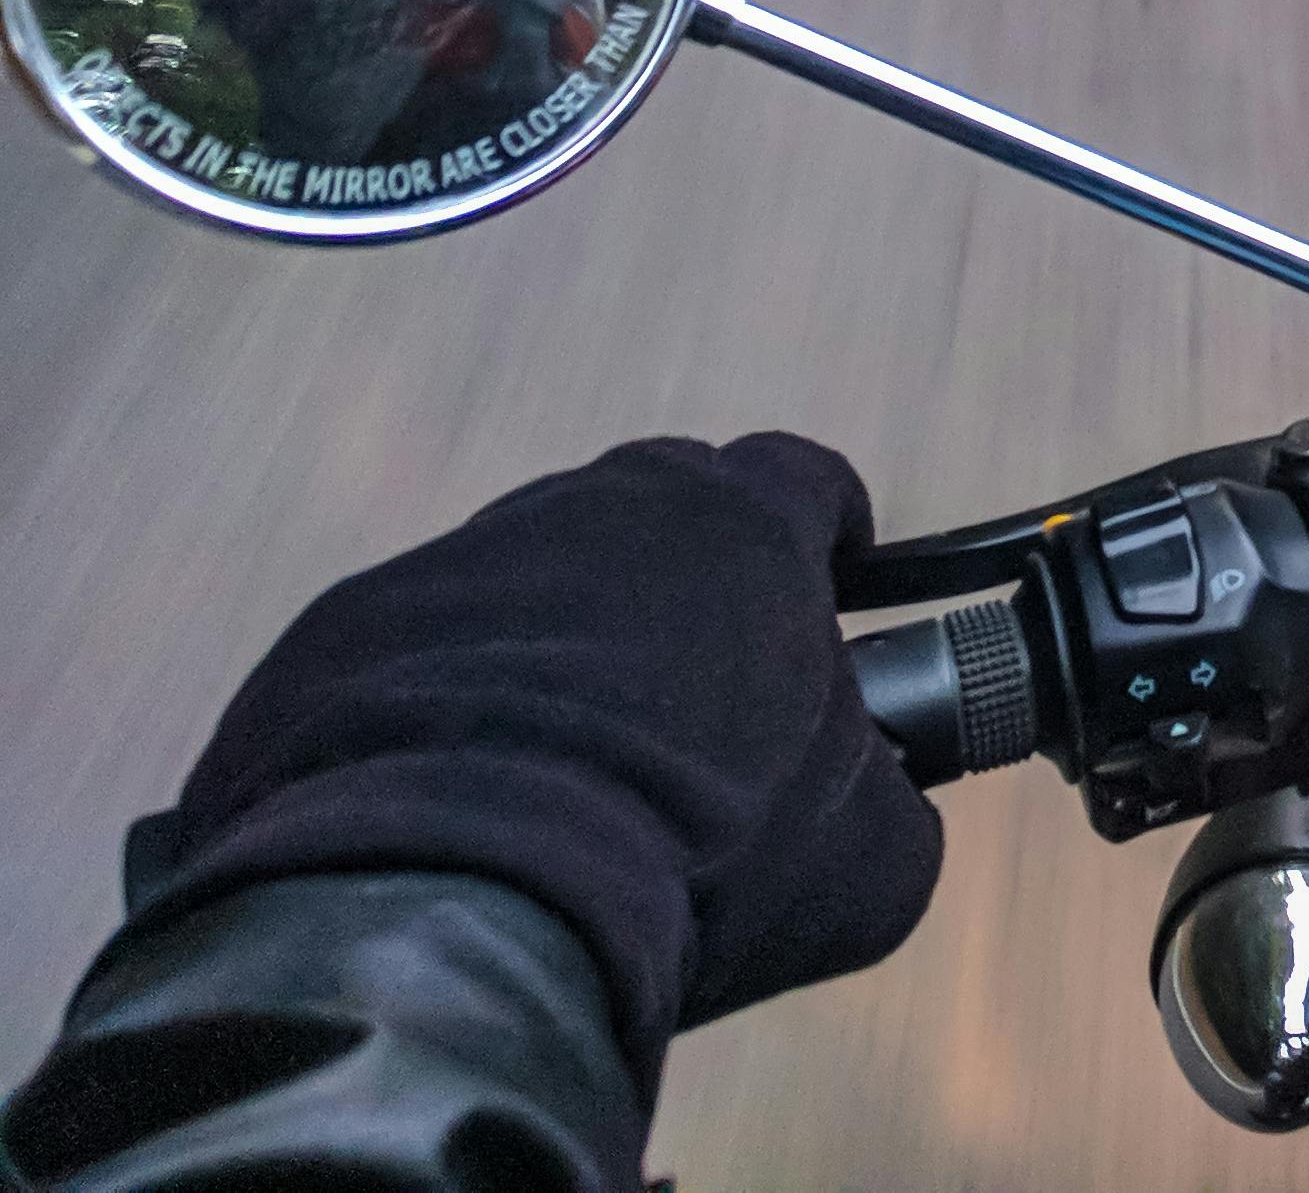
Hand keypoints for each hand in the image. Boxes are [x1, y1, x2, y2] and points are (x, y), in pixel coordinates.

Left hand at [125, 435, 942, 1082]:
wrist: (451, 899)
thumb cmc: (697, 853)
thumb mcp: (867, 861)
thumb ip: (894, 800)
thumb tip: (881, 803)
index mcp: (744, 525)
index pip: (808, 475)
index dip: (828, 530)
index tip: (831, 583)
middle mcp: (606, 504)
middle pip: (665, 503)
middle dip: (691, 571)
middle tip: (698, 686)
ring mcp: (464, 554)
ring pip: (536, 567)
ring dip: (564, 636)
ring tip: (564, 756)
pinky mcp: (347, 625)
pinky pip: (420, 645)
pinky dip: (450, 696)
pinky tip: (460, 790)